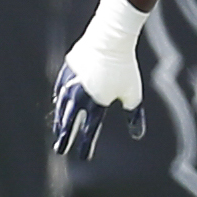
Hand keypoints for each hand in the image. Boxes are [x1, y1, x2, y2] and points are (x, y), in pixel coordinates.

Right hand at [51, 0, 150, 158]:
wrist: (109, 40)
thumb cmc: (125, 67)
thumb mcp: (134, 93)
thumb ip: (134, 115)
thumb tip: (138, 135)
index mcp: (97, 103)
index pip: (89, 131)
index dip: (85, 145)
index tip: (83, 157)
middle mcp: (79, 97)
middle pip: (69, 123)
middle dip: (64, 137)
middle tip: (60, 150)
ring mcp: (69, 85)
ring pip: (62, 109)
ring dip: (60, 122)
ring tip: (59, 133)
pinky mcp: (65, 74)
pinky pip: (60, 93)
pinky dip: (60, 103)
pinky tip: (60, 109)